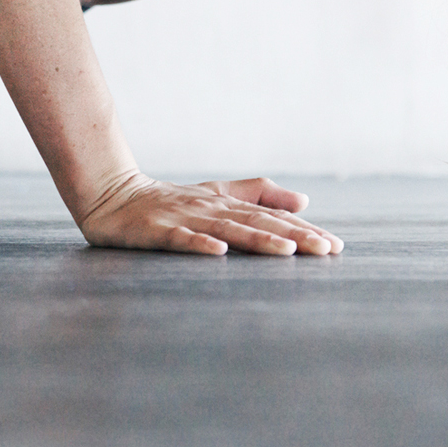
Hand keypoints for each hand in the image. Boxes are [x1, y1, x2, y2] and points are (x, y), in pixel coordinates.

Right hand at [78, 173, 344, 255]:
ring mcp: (184, 218)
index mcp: (226, 203)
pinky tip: (218, 253)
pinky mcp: (157, 230)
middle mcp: (211, 208)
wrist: (112, 195)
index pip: (272, 216)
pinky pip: (181, 239)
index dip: (304, 230)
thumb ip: (258, 195)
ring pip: (227, 230)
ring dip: (258, 239)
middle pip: (258, 222)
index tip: (335, 246)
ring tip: (287, 251)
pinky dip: (199, 244)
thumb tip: (304, 201)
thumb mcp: (216, 194)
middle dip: (293, 236)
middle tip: (326, 250)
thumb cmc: (169, 200)